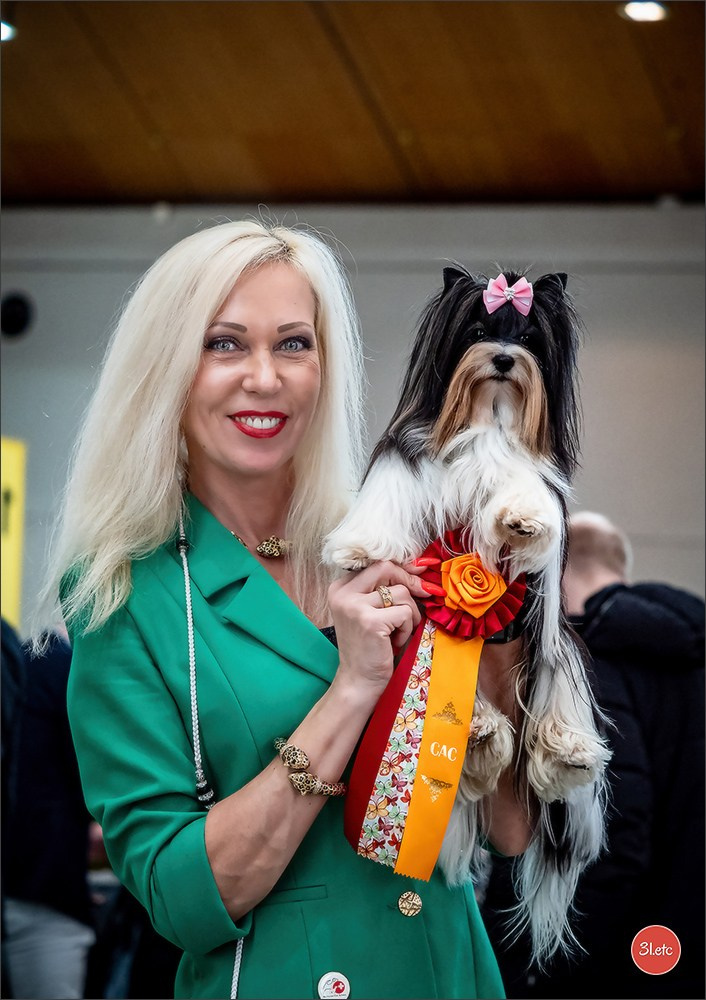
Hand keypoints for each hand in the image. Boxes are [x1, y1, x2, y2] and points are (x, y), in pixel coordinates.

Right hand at [328, 561, 430, 700]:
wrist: (358, 681)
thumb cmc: (369, 647)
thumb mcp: (370, 611)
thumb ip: (384, 589)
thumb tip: (419, 567)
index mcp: (340, 588)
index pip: (376, 564)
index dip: (401, 568)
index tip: (420, 572)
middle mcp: (344, 593)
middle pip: (386, 569)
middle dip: (410, 581)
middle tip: (424, 594)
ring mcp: (355, 606)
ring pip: (401, 593)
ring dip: (409, 614)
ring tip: (397, 633)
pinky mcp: (370, 621)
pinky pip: (404, 613)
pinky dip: (407, 628)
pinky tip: (394, 642)